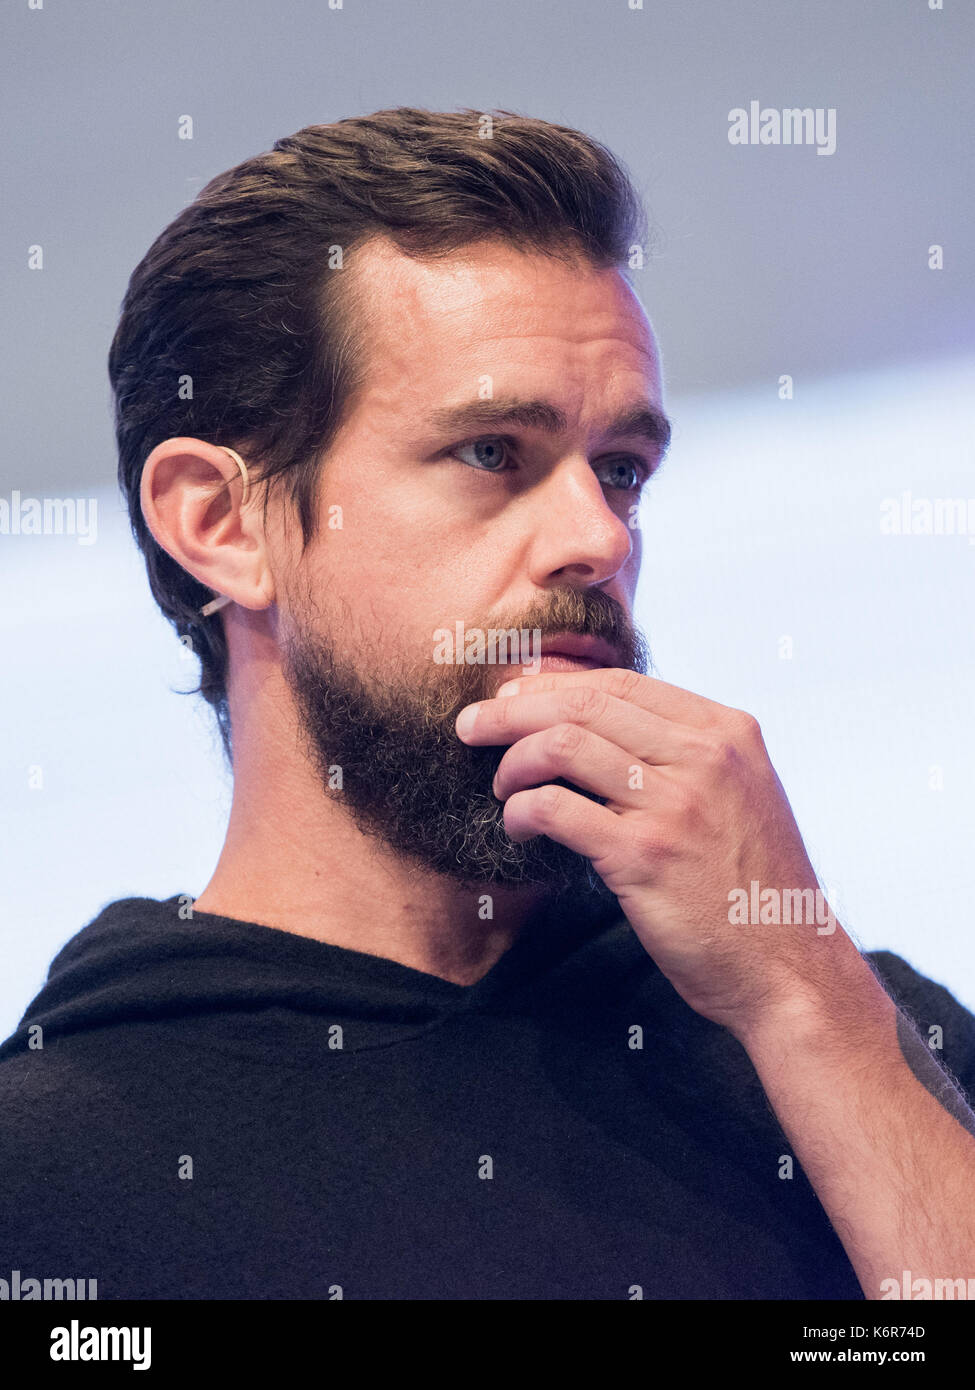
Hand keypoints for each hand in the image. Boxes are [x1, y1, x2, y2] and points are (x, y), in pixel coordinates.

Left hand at [455, 668, 846, 1039]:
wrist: (791, 969)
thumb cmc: (752, 886)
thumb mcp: (739, 795)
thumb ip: (684, 754)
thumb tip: (596, 721)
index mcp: (728, 732)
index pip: (621, 683)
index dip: (554, 685)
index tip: (512, 698)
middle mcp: (706, 756)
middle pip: (583, 704)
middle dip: (512, 711)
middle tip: (471, 727)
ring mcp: (676, 804)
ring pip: (562, 746)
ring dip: (513, 763)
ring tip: (502, 787)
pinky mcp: (645, 856)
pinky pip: (557, 809)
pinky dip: (521, 811)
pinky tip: (518, 826)